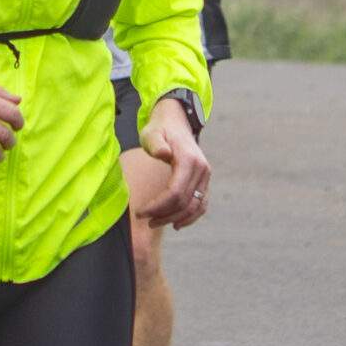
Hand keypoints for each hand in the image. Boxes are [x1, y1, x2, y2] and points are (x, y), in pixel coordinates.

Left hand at [134, 96, 211, 227]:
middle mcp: (202, 169)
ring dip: (176, 218)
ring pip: (195, 206)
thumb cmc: (160, 129)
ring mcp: (205, 176)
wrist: (176, 122)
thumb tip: (164, 153)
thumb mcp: (151, 133)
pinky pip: (201, 204)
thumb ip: (155, 143)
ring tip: (155, 222)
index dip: (158, 206)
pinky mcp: (204, 181)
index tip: (140, 212)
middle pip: (185, 202)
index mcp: (189, 160)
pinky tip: (176, 224)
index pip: (175, 192)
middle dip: (164, 215)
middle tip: (144, 219)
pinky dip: (190, 217)